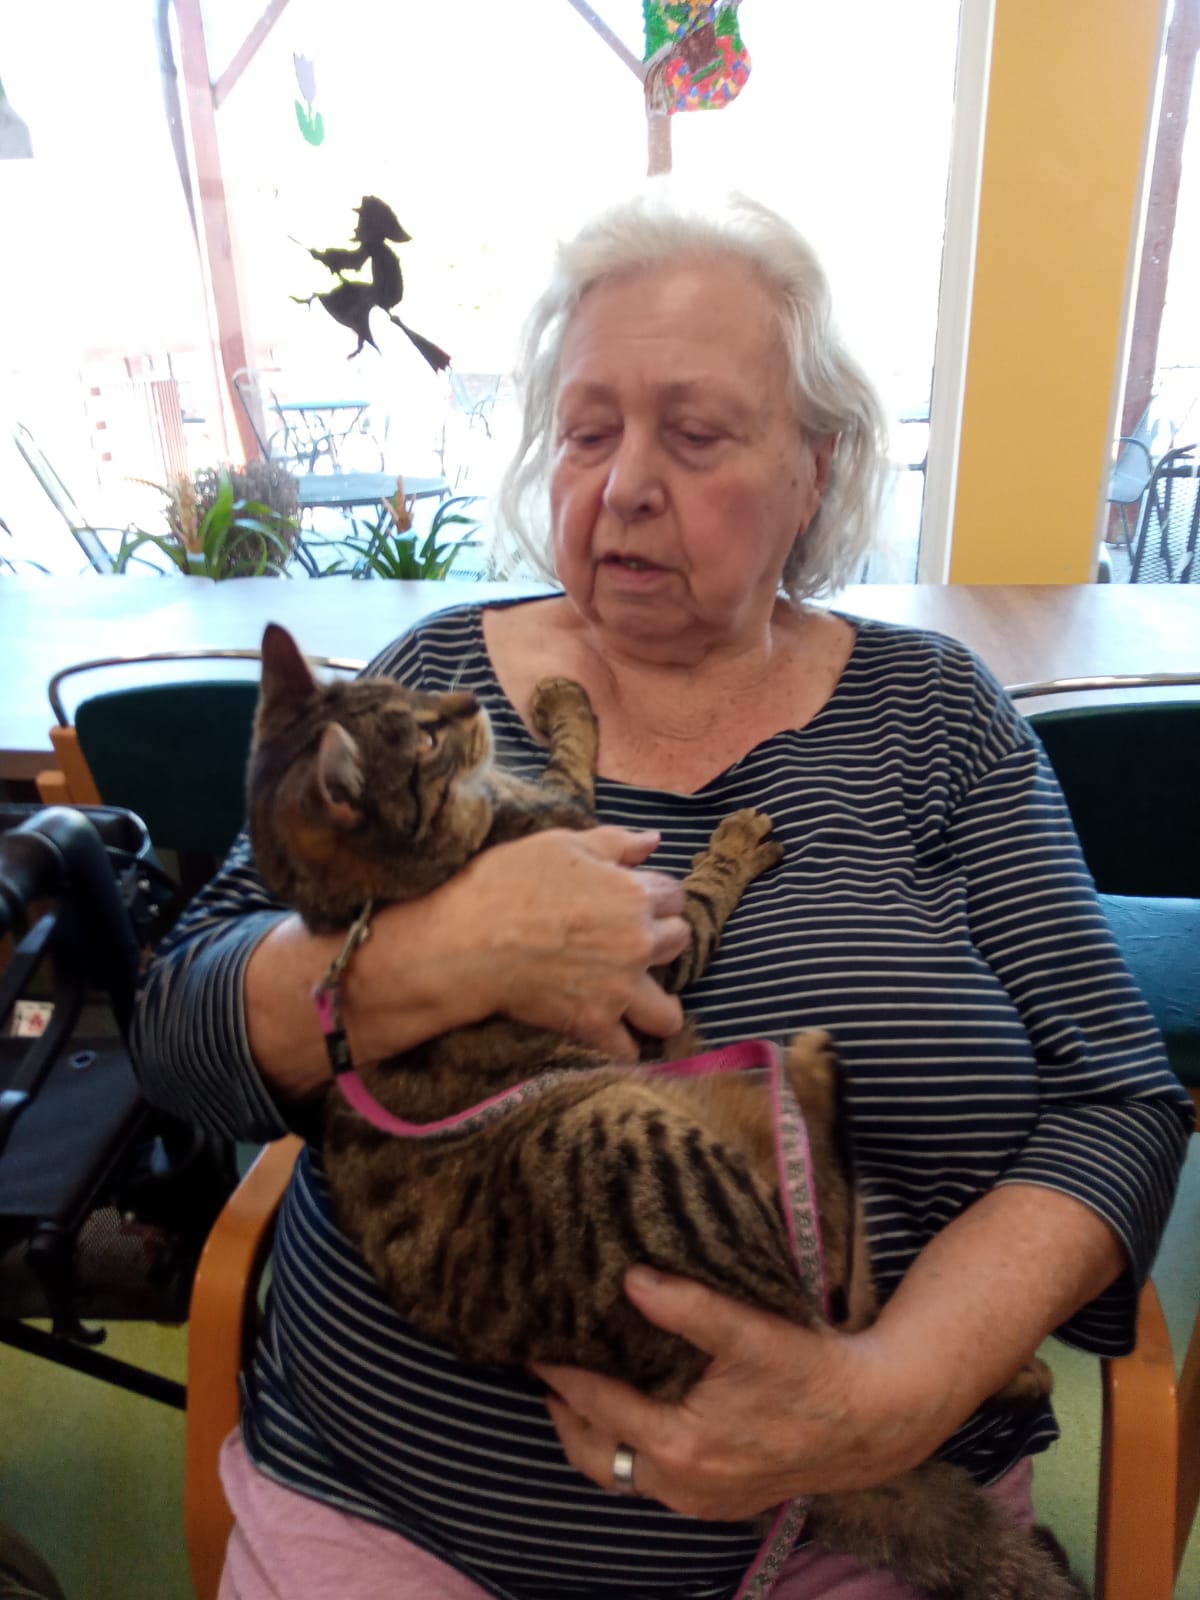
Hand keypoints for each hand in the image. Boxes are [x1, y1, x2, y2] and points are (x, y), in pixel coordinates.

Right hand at [454, 828, 689, 1057]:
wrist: (464, 940)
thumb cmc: (506, 882)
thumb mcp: (561, 845)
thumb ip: (616, 843)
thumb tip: (654, 840)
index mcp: (633, 894)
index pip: (675, 896)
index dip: (656, 896)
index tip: (636, 902)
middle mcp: (638, 942)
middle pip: (679, 942)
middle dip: (661, 939)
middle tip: (630, 942)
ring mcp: (619, 988)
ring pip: (668, 1011)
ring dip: (657, 1005)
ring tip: (637, 999)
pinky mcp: (594, 1023)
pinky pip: (628, 1049)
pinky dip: (620, 1044)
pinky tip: (609, 1031)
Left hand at [534, 1268, 949, 1519]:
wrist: (874, 1420)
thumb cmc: (812, 1371)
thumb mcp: (750, 1330)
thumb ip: (687, 1305)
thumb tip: (629, 1278)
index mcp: (682, 1445)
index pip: (597, 1404)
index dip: (560, 1371)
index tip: (532, 1340)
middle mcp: (683, 1484)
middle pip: (594, 1453)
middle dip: (563, 1411)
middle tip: (545, 1366)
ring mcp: (701, 1501)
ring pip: (621, 1473)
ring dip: (594, 1434)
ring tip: (575, 1388)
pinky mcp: (720, 1502)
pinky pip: (652, 1482)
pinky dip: (628, 1450)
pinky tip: (630, 1414)